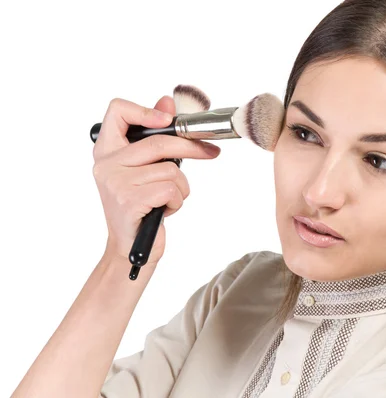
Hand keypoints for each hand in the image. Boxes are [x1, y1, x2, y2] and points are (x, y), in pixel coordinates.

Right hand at [92, 95, 220, 266]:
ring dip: (181, 188)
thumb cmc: (141, 206)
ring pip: (171, 170)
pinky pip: (171, 189)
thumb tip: (167, 101)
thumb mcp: (145, 169)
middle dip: (192, 148)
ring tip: (166, 199)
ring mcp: (116, 182)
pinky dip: (177, 202)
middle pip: (160, 142)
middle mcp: (106, 163)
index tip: (170, 118)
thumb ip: (153, 136)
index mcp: (107, 150)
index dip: (147, 109)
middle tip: (211, 152)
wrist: (131, 249)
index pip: (118, 110)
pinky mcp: (129, 200)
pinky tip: (163, 211)